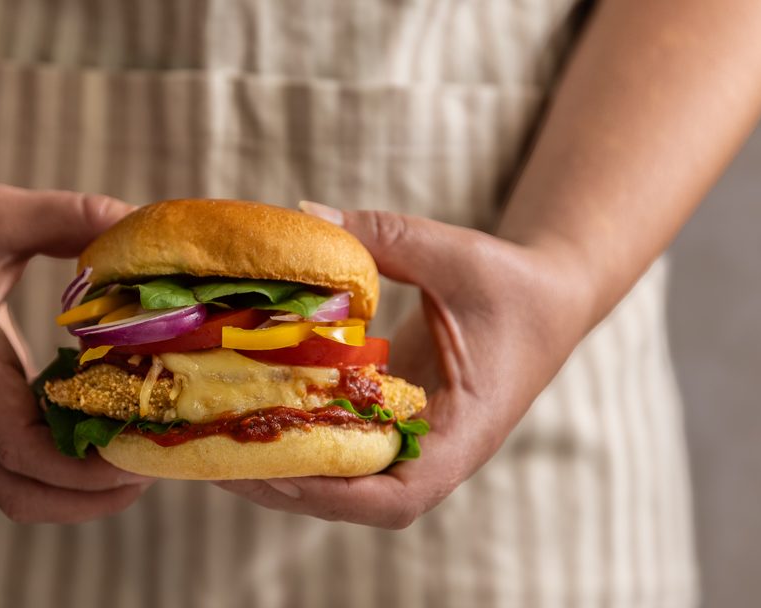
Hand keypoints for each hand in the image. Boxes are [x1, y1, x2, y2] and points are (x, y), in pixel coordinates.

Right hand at [0, 176, 151, 522]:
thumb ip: (70, 216)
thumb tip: (140, 223)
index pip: (15, 445)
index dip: (81, 467)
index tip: (142, 452)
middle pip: (16, 491)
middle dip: (88, 498)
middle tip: (152, 464)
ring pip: (13, 485)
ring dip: (76, 491)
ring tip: (137, 457)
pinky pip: (14, 459)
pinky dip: (61, 465)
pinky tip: (106, 427)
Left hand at [215, 203, 593, 528]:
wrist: (546, 297)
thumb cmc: (511, 283)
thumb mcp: (454, 255)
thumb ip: (385, 237)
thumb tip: (306, 215)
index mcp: (466, 430)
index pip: (404, 494)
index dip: (338, 494)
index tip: (282, 471)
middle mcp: (437, 451)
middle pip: (356, 499)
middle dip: (286, 487)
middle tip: (215, 456)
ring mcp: (414, 442)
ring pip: (342, 482)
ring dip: (281, 470)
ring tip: (214, 443)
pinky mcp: (394, 423)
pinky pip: (342, 446)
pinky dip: (297, 440)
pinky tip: (247, 414)